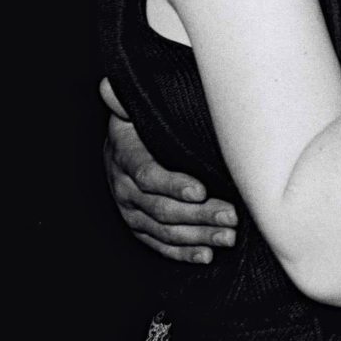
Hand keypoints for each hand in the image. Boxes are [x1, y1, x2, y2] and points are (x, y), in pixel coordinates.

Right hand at [100, 77, 236, 263]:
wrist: (122, 140)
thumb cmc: (141, 119)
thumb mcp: (136, 105)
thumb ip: (128, 98)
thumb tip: (110, 85)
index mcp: (124, 154)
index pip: (148, 174)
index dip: (173, 184)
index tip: (201, 190)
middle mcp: (123, 186)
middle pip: (161, 208)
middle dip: (198, 214)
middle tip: (231, 215)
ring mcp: (129, 210)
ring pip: (163, 229)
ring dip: (197, 236)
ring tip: (227, 236)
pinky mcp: (138, 226)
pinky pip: (159, 244)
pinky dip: (183, 252)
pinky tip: (207, 255)